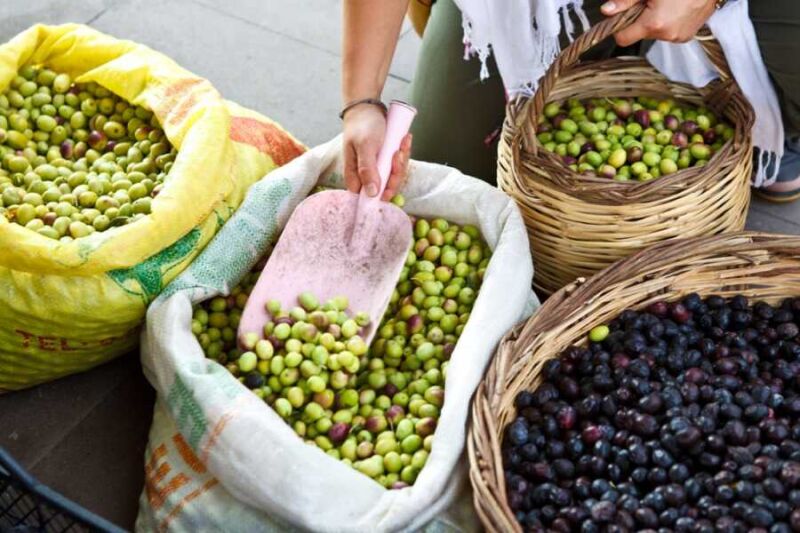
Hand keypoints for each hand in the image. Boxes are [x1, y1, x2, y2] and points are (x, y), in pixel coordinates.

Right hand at [343, 104, 411, 200]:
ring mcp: (376, 168)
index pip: (370, 197)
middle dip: (396, 172)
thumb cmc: (362, 125)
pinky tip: (405, 140)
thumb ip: (367, 170)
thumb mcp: (365, 146)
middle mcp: (365, 175)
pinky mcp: (385, 161)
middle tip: (397, 153)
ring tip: (402, 142)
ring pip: (394, 176)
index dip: (384, 192)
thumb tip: (372, 193)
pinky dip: (403, 153)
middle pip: (386, 187)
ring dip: (401, 160)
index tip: (392, 176)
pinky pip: (398, 164)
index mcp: (355, 176)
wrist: (368, 107)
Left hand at [601, 0, 716, 46]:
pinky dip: (668, 23)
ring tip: (668, 4)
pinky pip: (669, 33)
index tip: (623, 16)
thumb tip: (606, 10)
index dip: (619, 27)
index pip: (622, 38)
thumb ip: (626, 1)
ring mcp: (679, 37)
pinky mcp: (688, 36)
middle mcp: (667, 36)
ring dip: (655, 21)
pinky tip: (677, 8)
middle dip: (640, 20)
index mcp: (654, 24)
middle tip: (652, 2)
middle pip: (639, 34)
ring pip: (654, 33)